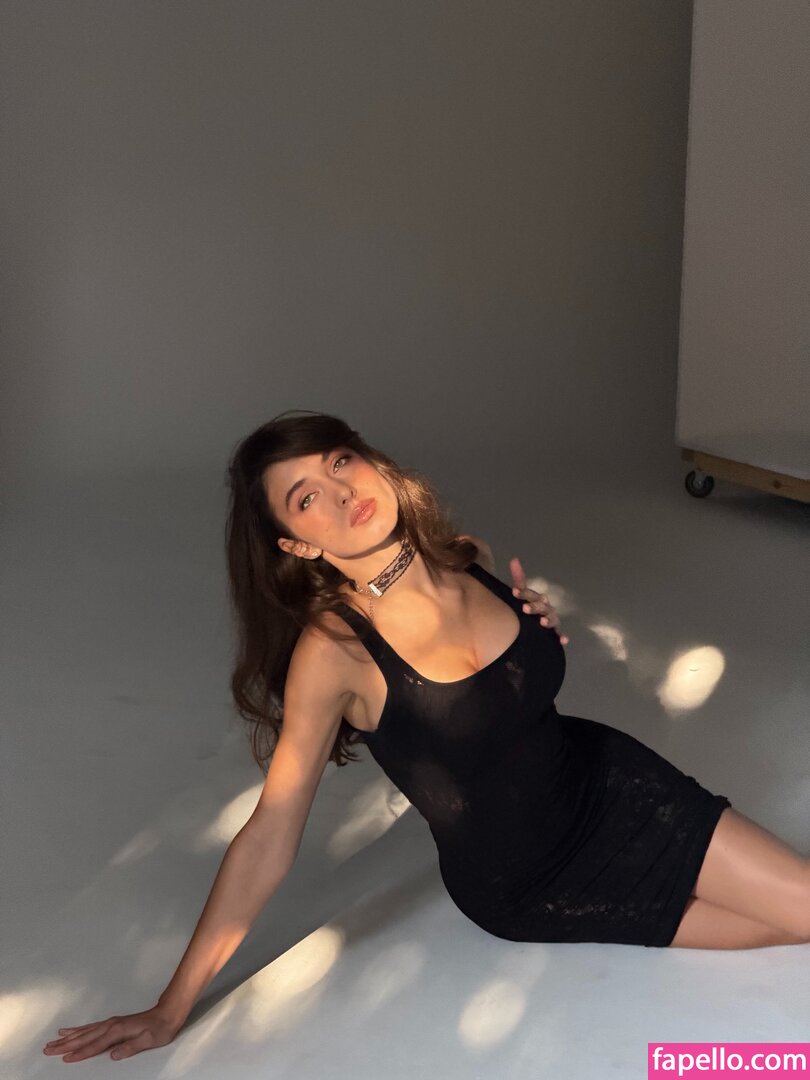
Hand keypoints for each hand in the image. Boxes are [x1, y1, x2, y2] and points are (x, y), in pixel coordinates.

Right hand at [42, 1004, 181, 1062]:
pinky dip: (78, 1029)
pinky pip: (90, 1027)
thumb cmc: (160, 1028)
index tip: (66, 1059)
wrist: (167, 1013)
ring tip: (52, 1041)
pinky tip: (69, 1031)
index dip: (81, 1053)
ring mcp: (110, 1023)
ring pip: (84, 1031)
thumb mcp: (149, 1040)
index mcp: (118, 1031)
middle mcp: (111, 1025)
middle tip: (48, 1050)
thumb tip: (114, 1055)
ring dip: (68, 1037)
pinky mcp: (111, 1023)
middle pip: (84, 1037)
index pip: (96, 1045)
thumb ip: (131, 1047)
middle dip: (66, 1045)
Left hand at [509, 556, 568, 645]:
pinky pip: (560, 634)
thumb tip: (514, 559)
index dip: (523, 593)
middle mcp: (546, 608)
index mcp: (538, 598)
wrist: (531, 621)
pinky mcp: (554, 633)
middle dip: (535, 607)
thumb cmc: (528, 605)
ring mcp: (551, 620)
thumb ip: (519, 578)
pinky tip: (563, 640)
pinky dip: (563, 636)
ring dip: (549, 619)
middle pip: (543, 606)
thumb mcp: (521, 593)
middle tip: (525, 609)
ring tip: (541, 621)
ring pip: (552, 619)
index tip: (514, 592)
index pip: (531, 594)